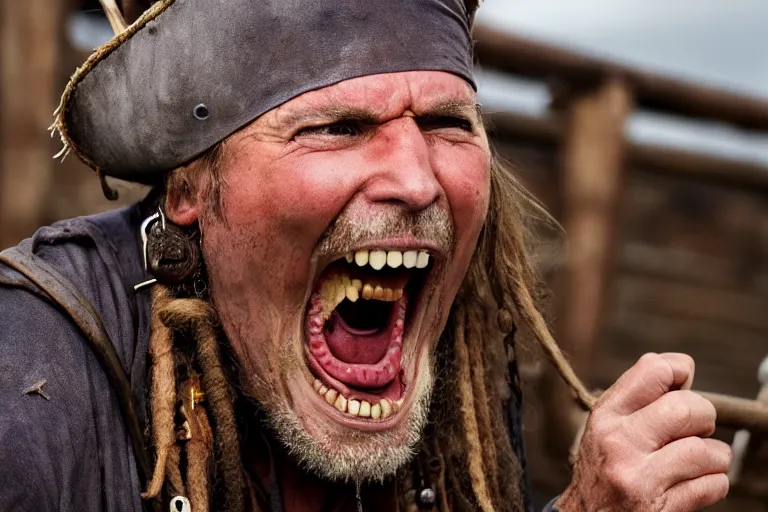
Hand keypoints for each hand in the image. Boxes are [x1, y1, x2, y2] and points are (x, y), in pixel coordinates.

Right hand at [556, 353, 731, 511]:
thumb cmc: (602, 469)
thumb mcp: (604, 427)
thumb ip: (636, 401)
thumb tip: (683, 373)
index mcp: (606, 415)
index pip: (655, 368)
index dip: (680, 372)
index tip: (681, 387)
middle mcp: (618, 441)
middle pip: (688, 407)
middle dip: (703, 419)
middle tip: (693, 431)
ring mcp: (638, 476)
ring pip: (706, 450)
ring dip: (713, 457)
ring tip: (697, 461)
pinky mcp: (659, 508)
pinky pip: (712, 485)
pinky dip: (713, 484)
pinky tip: (693, 483)